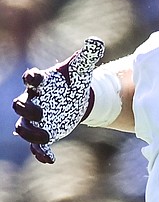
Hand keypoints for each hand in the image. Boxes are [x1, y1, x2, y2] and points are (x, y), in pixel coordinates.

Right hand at [12, 38, 104, 163]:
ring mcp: (36, 118)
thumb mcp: (81, 68)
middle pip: (19, 105)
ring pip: (23, 127)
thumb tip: (96, 41)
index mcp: (41, 83)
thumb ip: (87, 55)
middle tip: (41, 113)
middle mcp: (33, 100)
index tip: (36, 78)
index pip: (30, 78)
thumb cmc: (73, 81)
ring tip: (45, 138)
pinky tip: (49, 160)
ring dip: (31, 134)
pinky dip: (40, 152)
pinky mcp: (44, 132)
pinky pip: (36, 145)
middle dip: (26, 109)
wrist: (76, 98)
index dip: (31, 78)